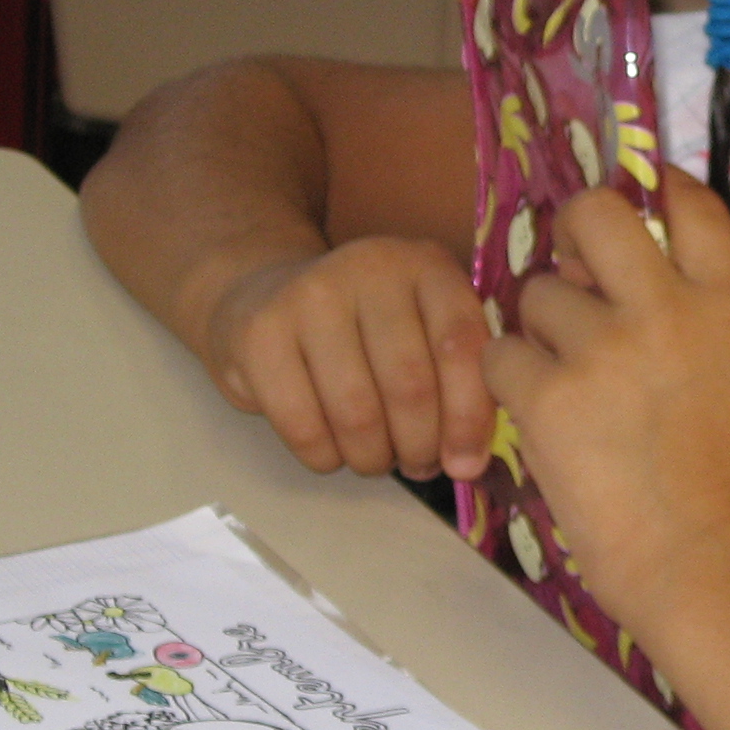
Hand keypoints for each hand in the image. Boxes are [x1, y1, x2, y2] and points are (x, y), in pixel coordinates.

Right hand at [202, 237, 494, 480]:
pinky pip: (303, 424)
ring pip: (357, 411)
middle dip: (420, 446)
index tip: (466, 463)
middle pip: (410, 384)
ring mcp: (309, 296)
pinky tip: (332, 453)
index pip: (460, 344)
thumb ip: (459, 378)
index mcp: (426, 264)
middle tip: (418, 465)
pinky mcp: (260, 334)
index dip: (468, 415)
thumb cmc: (363, 326)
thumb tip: (469, 462)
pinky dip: (325, 457)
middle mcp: (370, 268)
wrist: (263, 294)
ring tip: (376, 460)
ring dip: (373, 457)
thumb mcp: (422, 326)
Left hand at [481, 169, 729, 623]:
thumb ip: (701, 326)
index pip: (694, 205)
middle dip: (572, 230)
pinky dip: (507, 378)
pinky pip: (499, 353)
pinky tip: (534, 412)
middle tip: (568, 267)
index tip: (638, 188)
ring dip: (538, 327)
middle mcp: (665, 309)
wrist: (706, 563)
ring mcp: (603, 348)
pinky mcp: (548, 394)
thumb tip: (639, 292)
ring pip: (536, 292)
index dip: (657, 183)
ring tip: (559, 378)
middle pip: (596, 214)